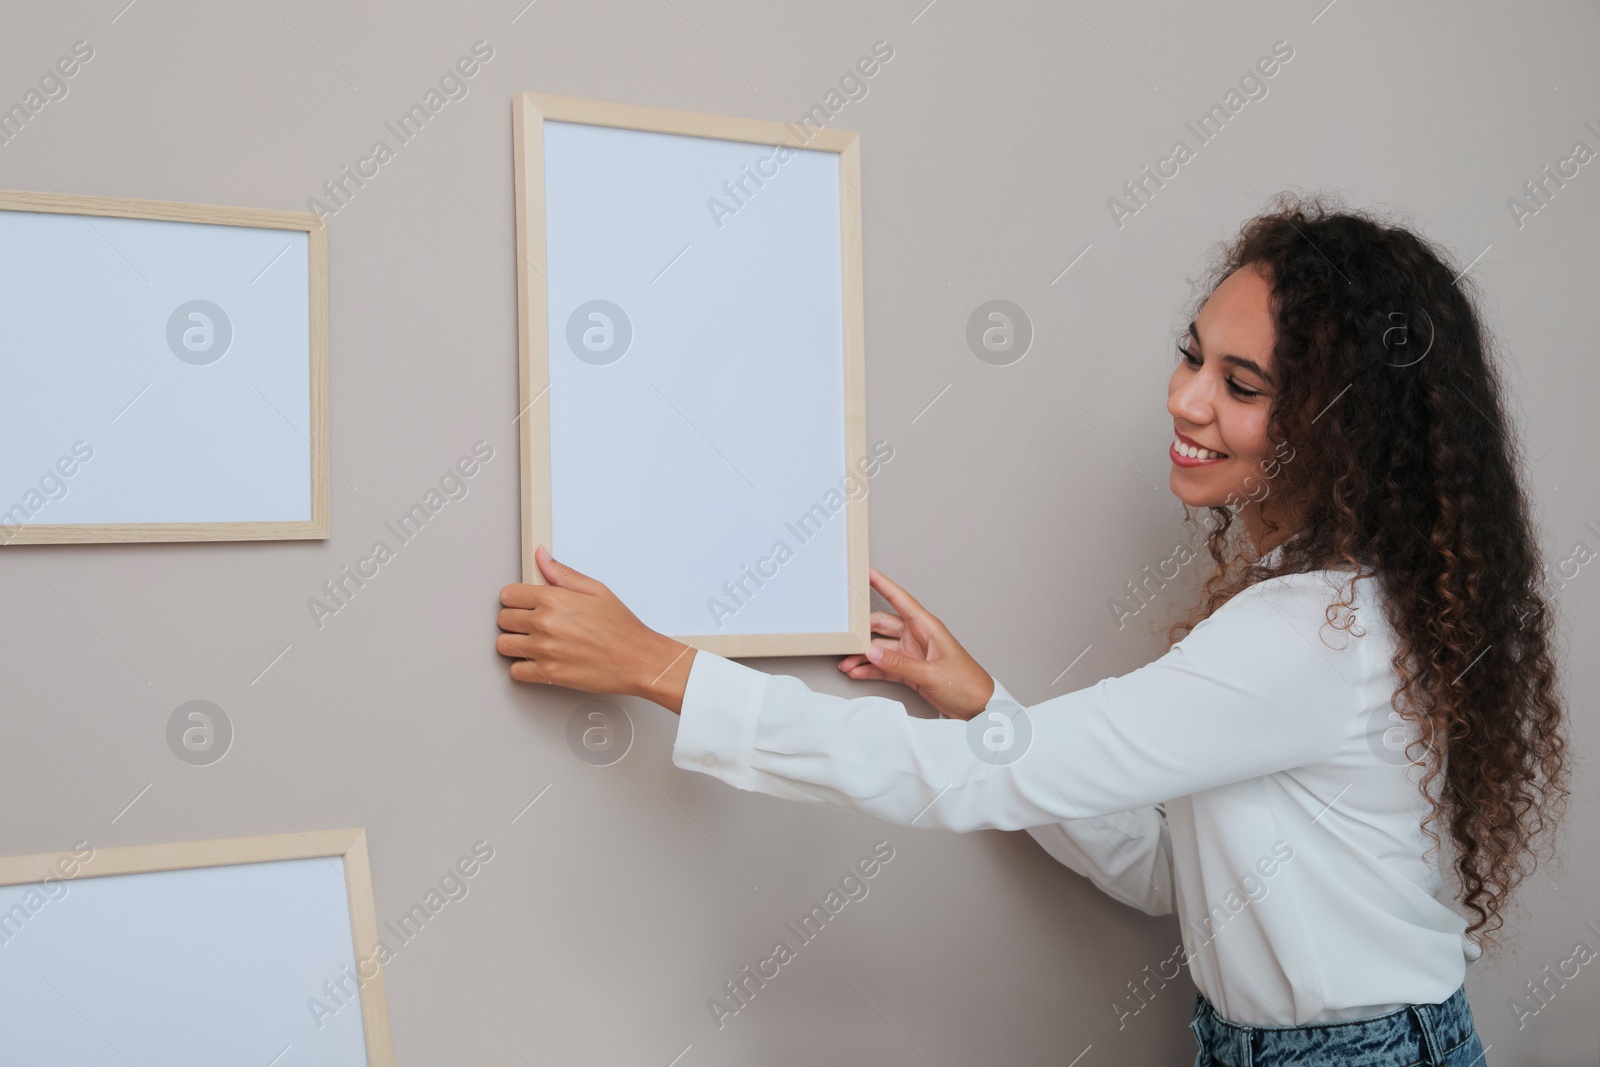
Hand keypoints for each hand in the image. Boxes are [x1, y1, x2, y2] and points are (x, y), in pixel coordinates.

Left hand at [497, 546, 695, 709]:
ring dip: (515, 644)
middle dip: (514, 621)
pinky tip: (538, 660)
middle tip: (532, 624)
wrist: (638, 659)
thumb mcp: (595, 589)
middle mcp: (544, 623)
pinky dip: (523, 668)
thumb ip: (562, 573)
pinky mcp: (549, 674)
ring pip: (504, 646)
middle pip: (503, 620)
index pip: (507, 595)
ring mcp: (545, 650)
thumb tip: (541, 556)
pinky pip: (516, 672)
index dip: (515, 599)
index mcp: (553, 599)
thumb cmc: (621, 627)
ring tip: (533, 643)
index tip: (522, 604)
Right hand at [836, 567, 994, 719]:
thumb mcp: (931, 673)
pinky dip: (871, 669)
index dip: (883, 584)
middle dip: (862, 632)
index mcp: (927, 627)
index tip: (866, 572)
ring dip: (864, 656)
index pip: (900, 599)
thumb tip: (872, 653)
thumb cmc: (967, 684)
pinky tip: (858, 672)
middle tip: (843, 636)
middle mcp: (918, 637)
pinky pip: (886, 665)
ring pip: (881, 649)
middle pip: (883, 626)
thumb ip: (899, 664)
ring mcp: (913, 654)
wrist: (979, 707)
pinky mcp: (911, 670)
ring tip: (846, 662)